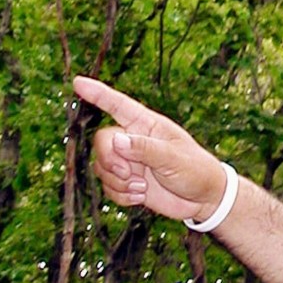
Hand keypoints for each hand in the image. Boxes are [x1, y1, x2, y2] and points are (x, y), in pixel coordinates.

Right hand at [74, 76, 226, 222]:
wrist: (204, 199)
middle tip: (128, 174)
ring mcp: (130, 162)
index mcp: (147, 125)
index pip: (118, 105)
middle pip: (102, 142)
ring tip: (142, 188)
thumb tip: (117, 141)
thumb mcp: (174, 158)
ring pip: (102, 167)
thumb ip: (145, 149)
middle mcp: (134, 141)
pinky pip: (109, 187)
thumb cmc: (196, 170)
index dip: (98, 94)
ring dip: (118, 182)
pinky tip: (141, 197)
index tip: (78, 83)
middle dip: (110, 160)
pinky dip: (121, 196)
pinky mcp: (129, 183)